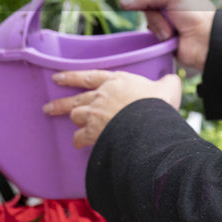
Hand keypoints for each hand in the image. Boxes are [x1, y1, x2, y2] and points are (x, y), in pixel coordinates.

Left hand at [44, 70, 181, 148]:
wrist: (149, 123)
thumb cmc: (157, 104)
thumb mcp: (168, 87)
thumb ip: (167, 82)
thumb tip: (173, 79)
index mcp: (115, 81)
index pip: (88, 76)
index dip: (71, 77)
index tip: (57, 78)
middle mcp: (100, 96)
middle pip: (74, 99)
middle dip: (60, 104)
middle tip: (48, 107)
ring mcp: (95, 115)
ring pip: (75, 117)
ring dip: (75, 122)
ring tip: (74, 128)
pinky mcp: (95, 133)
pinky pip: (80, 138)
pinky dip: (80, 141)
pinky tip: (81, 145)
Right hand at [120, 0, 214, 70]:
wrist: (206, 41)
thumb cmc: (195, 13)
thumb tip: (123, 2)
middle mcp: (170, 3)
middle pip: (145, 3)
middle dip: (153, 12)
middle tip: (166, 15)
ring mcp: (166, 20)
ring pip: (148, 19)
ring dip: (158, 25)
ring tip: (171, 30)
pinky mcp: (164, 35)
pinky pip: (151, 33)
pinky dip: (159, 34)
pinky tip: (170, 37)